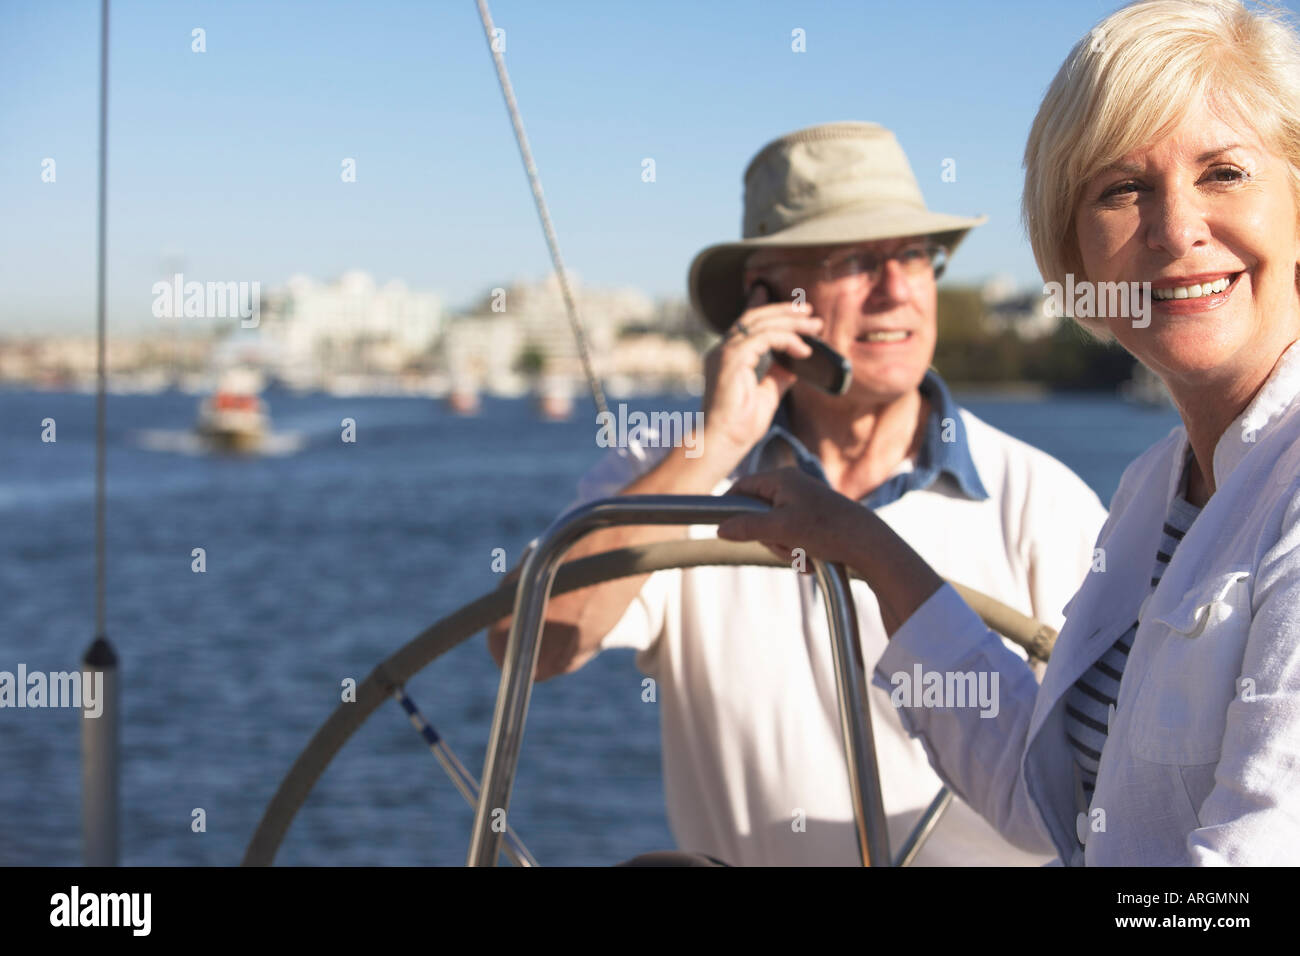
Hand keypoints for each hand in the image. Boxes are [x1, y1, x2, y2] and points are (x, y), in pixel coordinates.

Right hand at [700, 284, 823, 465]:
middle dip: (784, 311)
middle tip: (809, 311)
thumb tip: (795, 364)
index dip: (766, 307)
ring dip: (791, 322)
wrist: (723, 442)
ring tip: (814, 325)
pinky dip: (787, 340)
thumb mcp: (768, 394)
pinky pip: (765, 338)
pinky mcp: (732, 358)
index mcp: (728, 357)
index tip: (790, 305)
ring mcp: (725, 352)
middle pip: (755, 318)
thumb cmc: (740, 426)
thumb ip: (778, 375)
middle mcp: (723, 350)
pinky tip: (803, 350)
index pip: (747, 324)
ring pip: (761, 323)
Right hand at [717, 467, 863, 568]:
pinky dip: (797, 551)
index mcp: (782, 479)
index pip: (742, 487)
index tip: (723, 526)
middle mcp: (792, 487)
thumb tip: (721, 530)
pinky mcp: (814, 520)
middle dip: (767, 537)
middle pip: (757, 514)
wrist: (869, 544)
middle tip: (782, 545)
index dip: (729, 505)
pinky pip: (791, 538)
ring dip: (784, 548)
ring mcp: (803, 504)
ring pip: (774, 531)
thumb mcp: (781, 529)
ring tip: (802, 555)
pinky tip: (811, 559)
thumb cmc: (827, 529)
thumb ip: (748, 528)